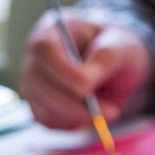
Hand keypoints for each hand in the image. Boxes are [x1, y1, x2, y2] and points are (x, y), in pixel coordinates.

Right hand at [19, 9, 154, 129]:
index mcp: (52, 30)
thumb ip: (103, 59)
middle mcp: (35, 57)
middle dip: (73, 103)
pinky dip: (72, 124)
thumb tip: (84, 85)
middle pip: (37, 83)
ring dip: (77, 116)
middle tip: (112, 112)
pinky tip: (94, 116)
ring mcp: (34, 83)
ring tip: (110, 112)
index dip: (62, 72)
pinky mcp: (40, 105)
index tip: (87, 90)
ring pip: (42, 106)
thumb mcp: (120, 45)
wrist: (119, 66)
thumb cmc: (117, 47)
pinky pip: (49, 121)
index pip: (43, 49)